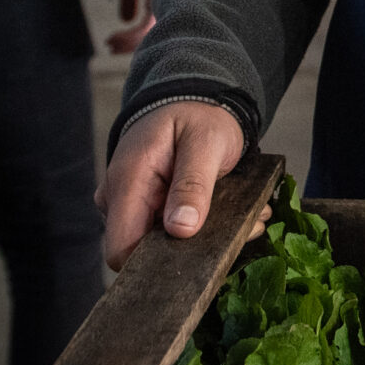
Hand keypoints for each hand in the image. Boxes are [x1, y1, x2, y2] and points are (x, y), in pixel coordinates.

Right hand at [98, 100, 246, 269]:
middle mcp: (119, 198)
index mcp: (126, 182)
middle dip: (191, 251)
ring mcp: (132, 204)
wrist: (194, 98)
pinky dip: (200, 229)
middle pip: (142, 253)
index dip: (154, 265)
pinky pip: (168, 232)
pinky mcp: (146, 207)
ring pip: (161, 245)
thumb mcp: (205, 143)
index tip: (200, 257)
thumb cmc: (198, 115)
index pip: (121, 250)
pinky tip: (230, 215)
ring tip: (244, 219)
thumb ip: (193, 185)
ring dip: (202, 240)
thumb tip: (180, 229)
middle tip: (242, 230)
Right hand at [106, 0, 174, 54]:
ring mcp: (166, 2)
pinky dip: (129, 38)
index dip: (138, 38)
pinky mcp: (159, 3)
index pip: (157, 26)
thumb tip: (126, 19)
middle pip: (154, 32)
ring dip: (128, 43)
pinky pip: (145, 30)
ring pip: (150, 34)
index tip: (119, 43)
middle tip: (111, 47)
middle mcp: (170, 1)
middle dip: (132, 44)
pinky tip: (113, 39)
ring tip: (110, 45)